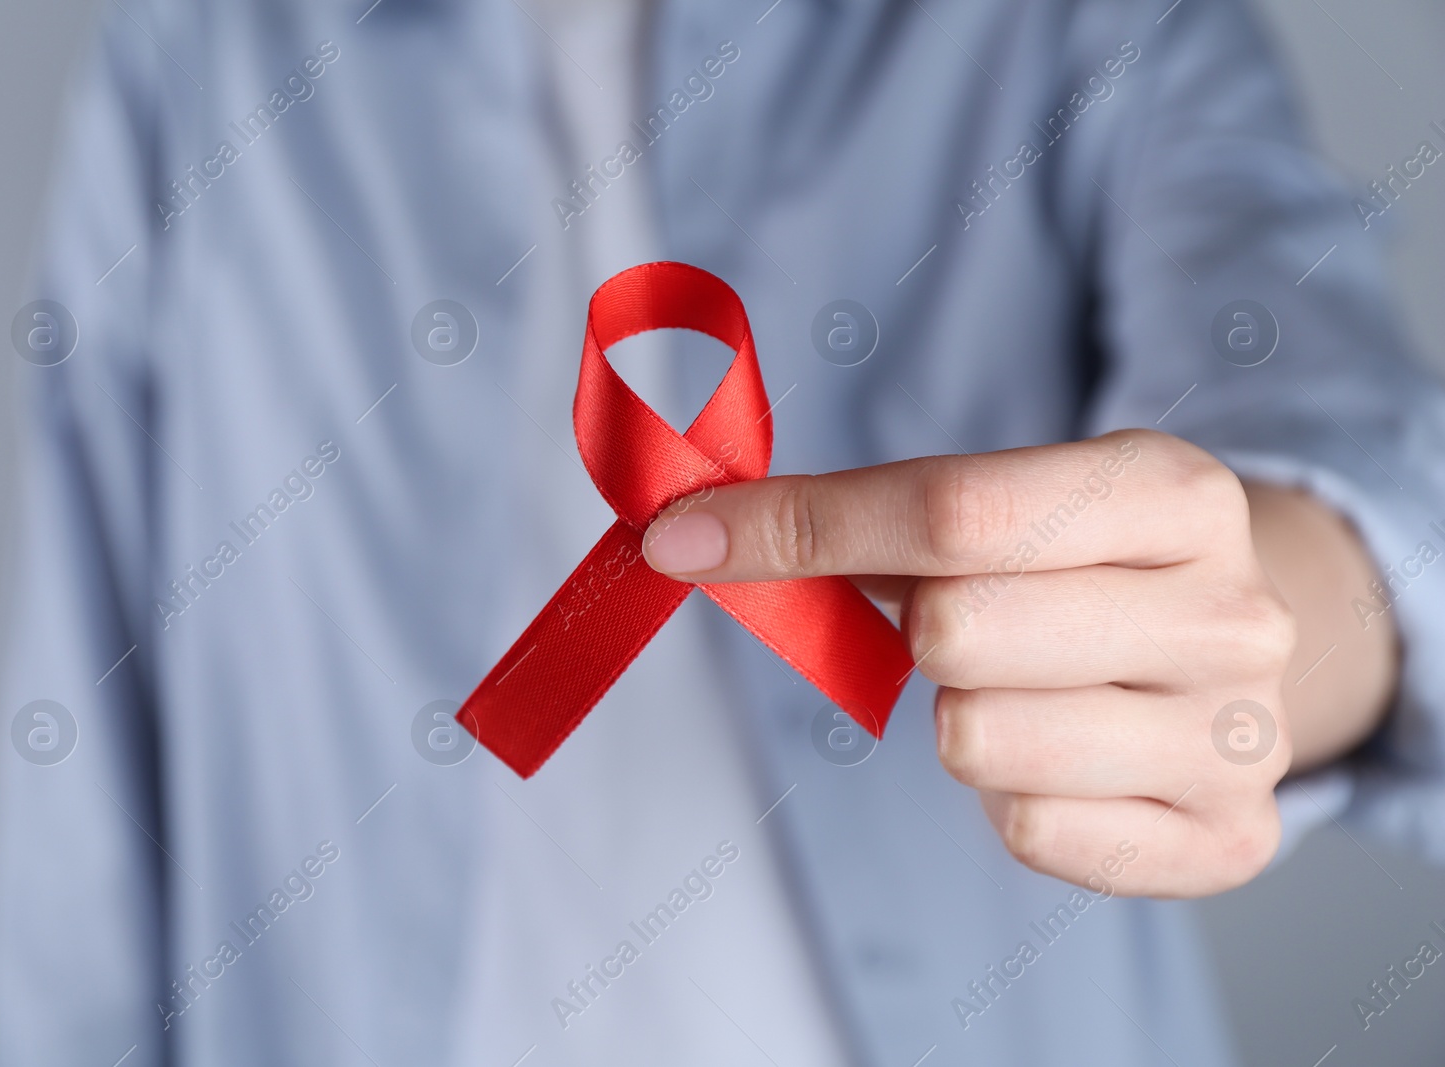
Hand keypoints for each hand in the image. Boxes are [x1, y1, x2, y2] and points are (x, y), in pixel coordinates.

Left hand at [641, 430, 1298, 897]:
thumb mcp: (1003, 501)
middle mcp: (1232, 614)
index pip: (952, 510)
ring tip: (1017, 692)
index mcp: (1175, 493)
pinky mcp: (1228, 838)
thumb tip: (687, 534)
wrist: (1224, 648)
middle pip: (958, 630)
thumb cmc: (1079, 568)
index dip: (800, 527)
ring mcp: (1242, 737)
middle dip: (913, 634)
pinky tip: (1054, 760)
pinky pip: (1028, 829)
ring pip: (980, 739)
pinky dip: (1007, 798)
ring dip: (960, 719)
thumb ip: (856, 512)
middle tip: (954, 631)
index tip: (686, 538)